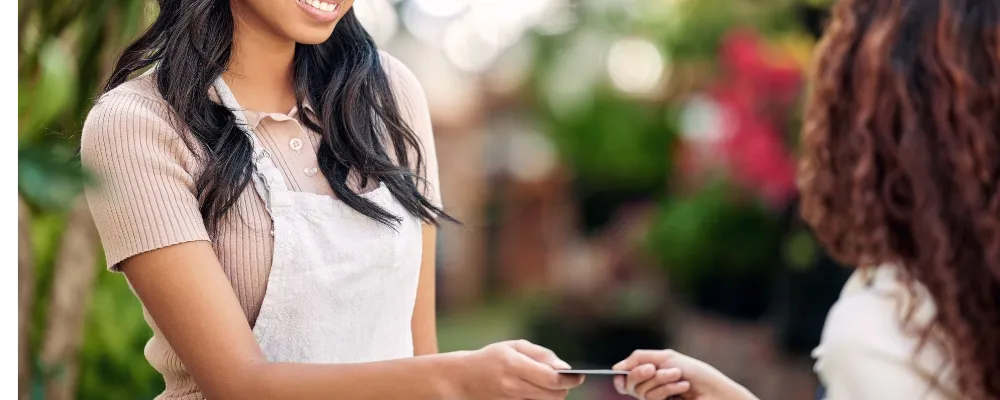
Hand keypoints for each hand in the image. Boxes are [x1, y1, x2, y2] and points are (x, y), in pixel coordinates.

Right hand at [456, 340, 584, 399]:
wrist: (463, 378)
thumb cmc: (492, 358)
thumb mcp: (515, 346)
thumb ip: (542, 355)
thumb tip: (565, 368)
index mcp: (514, 365)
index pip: (552, 380)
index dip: (571, 379)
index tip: (581, 375)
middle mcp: (513, 386)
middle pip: (554, 396)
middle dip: (565, 388)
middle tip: (566, 379)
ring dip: (554, 395)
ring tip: (550, 384)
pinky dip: (542, 399)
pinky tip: (537, 390)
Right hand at [612, 350, 757, 399]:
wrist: (715, 389)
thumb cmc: (694, 372)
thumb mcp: (665, 358)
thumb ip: (639, 359)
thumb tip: (616, 369)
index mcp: (650, 374)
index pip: (625, 378)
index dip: (622, 376)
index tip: (621, 374)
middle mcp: (651, 388)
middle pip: (631, 383)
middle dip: (643, 373)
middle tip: (656, 368)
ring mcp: (658, 399)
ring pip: (643, 391)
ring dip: (661, 380)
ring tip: (679, 377)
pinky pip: (653, 398)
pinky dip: (668, 388)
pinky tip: (682, 387)